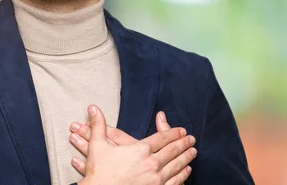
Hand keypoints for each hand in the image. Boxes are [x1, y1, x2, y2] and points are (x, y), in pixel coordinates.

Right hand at [76, 105, 195, 184]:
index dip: (174, 133)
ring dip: (186, 158)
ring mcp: (156, 179)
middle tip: (192, 139)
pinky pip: (174, 182)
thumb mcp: (97, 146)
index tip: (182, 131)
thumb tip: (93, 108)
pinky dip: (182, 175)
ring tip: (193, 152)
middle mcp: (152, 163)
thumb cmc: (98, 173)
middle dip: (184, 144)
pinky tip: (186, 171)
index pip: (162, 138)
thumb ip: (98, 125)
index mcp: (140, 150)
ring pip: (176, 166)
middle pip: (172, 150)